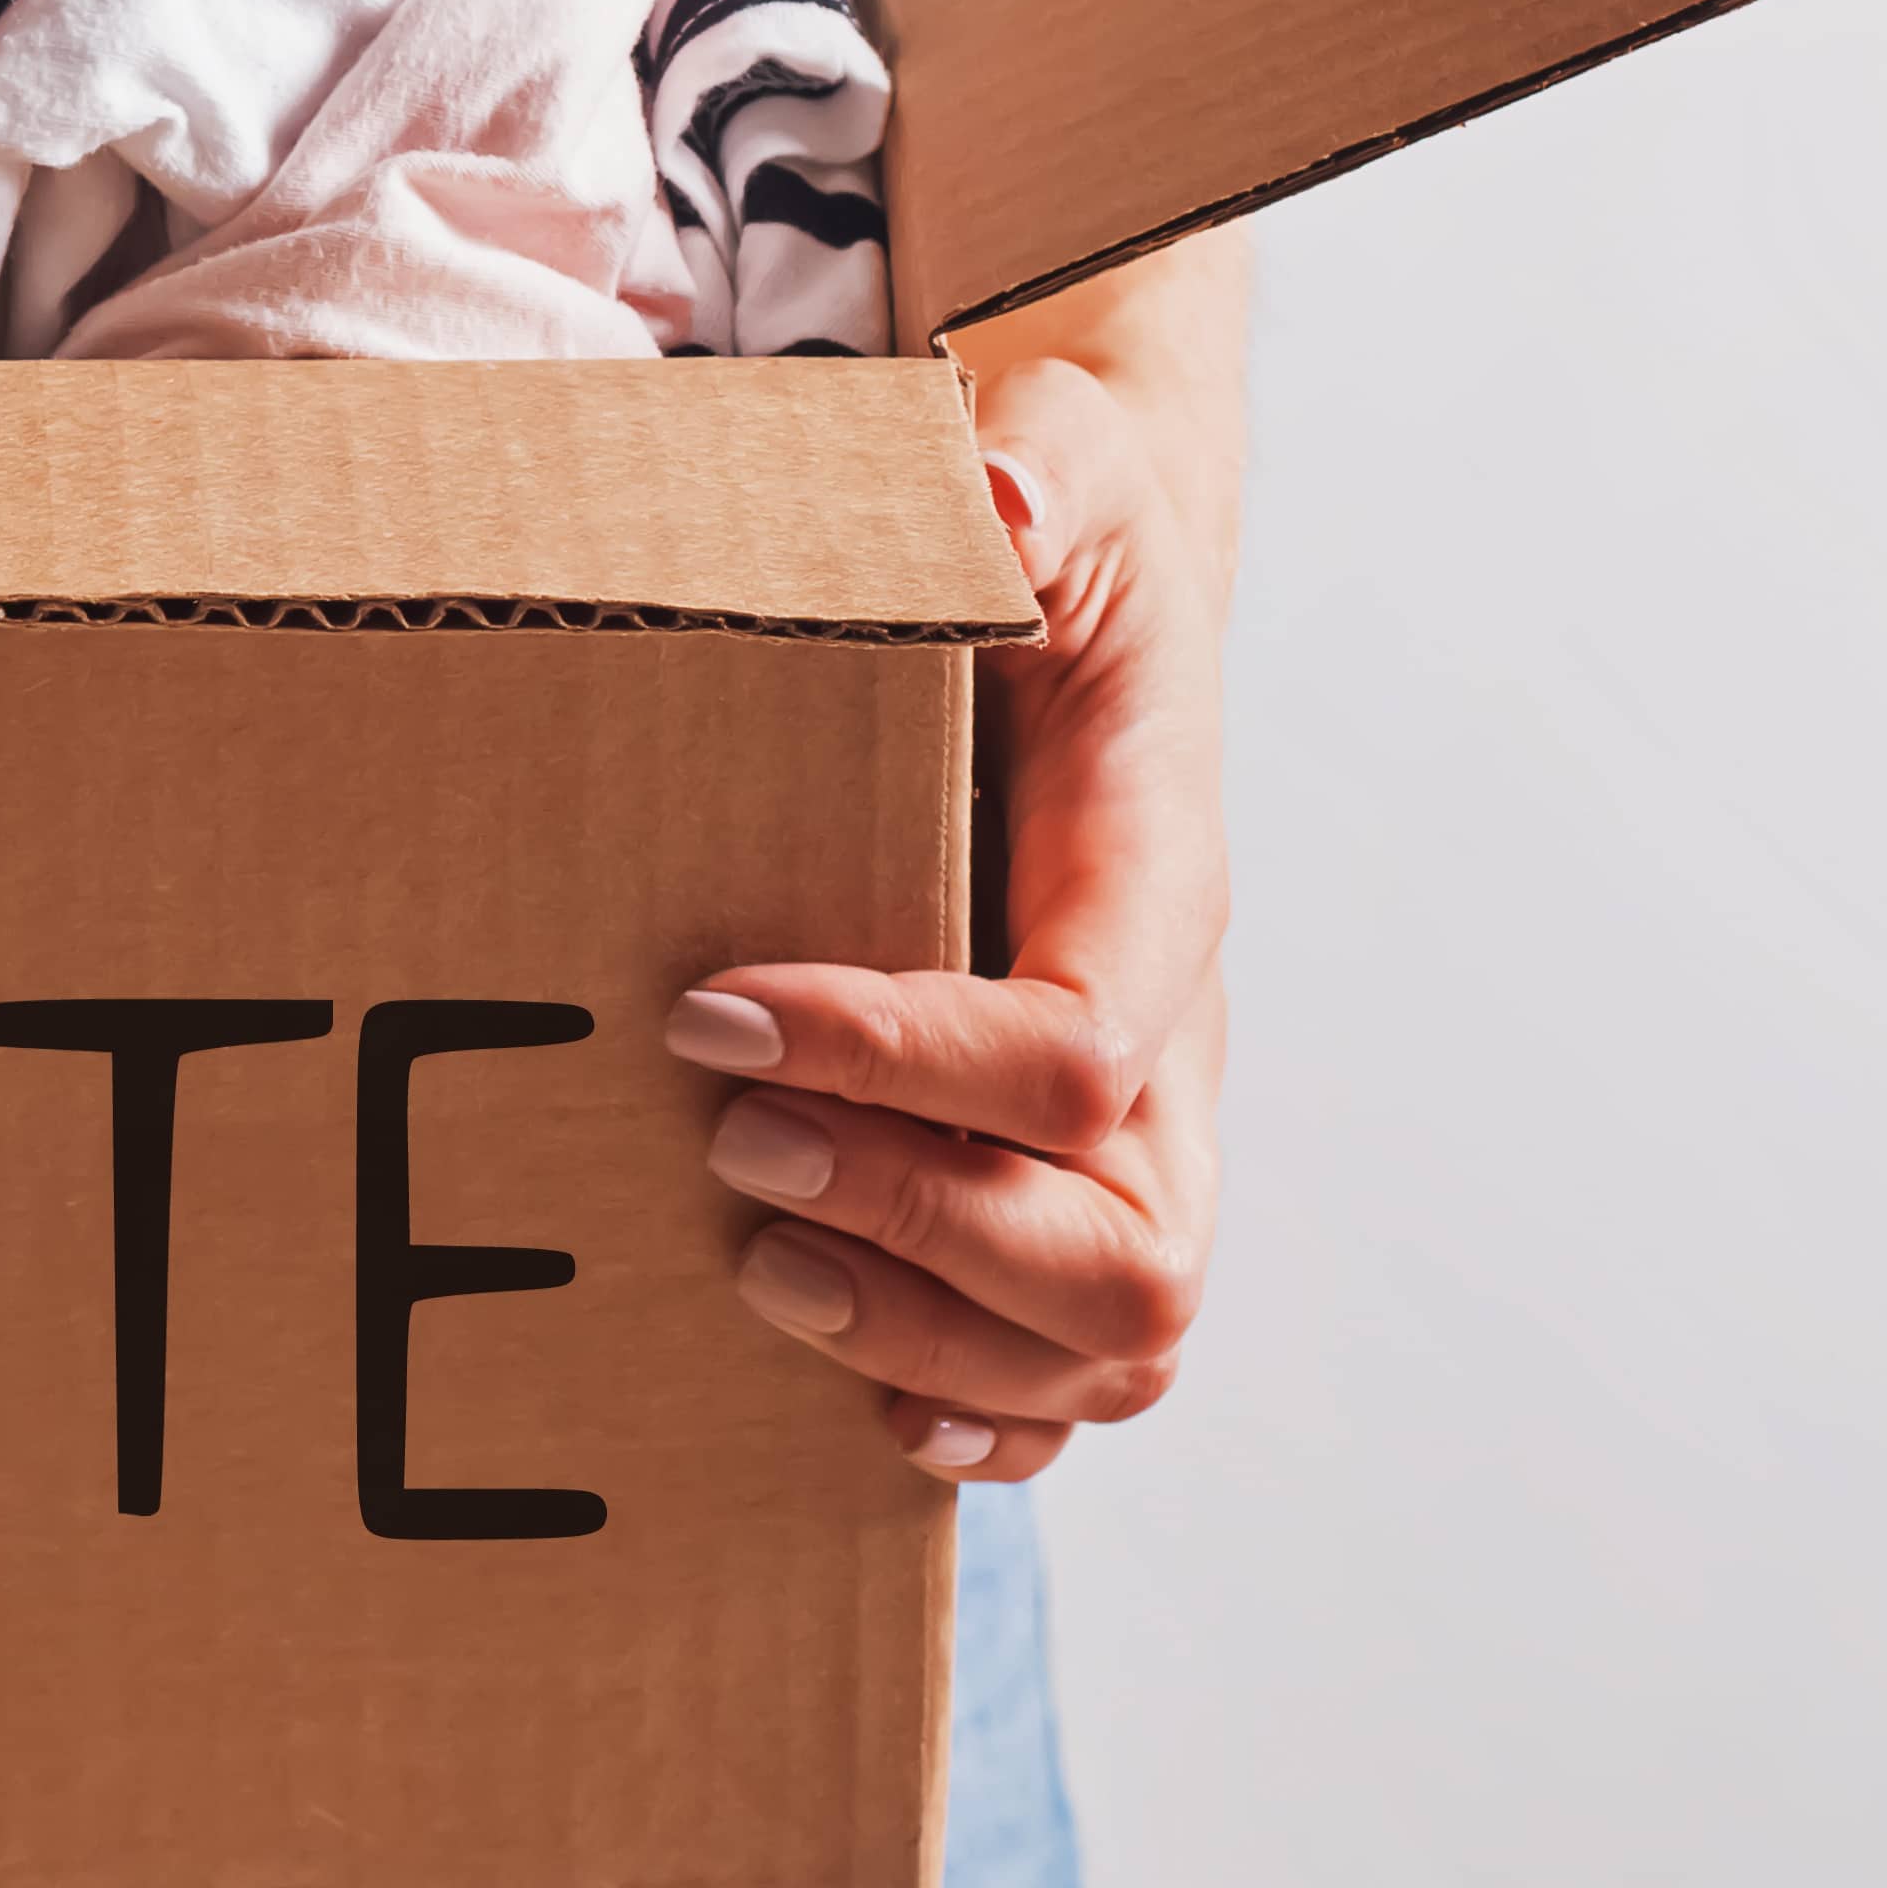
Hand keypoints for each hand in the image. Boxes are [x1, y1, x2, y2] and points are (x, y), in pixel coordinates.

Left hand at [665, 350, 1230, 1482]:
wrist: (1083, 605)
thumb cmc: (1063, 548)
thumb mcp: (1061, 467)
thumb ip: (1041, 473)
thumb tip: (995, 487)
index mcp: (1160, 887)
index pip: (1077, 1045)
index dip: (903, 1061)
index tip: (712, 1015)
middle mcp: (1173, 1041)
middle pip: (1132, 1248)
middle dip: (921, 1230)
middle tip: (732, 1148)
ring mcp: (1137, 1137)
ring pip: (1114, 1342)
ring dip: (926, 1339)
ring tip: (752, 1262)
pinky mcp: (1069, 1183)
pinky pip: (1080, 1379)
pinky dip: (982, 1420)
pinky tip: (862, 1403)